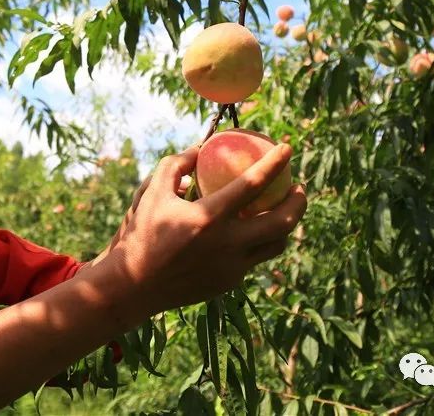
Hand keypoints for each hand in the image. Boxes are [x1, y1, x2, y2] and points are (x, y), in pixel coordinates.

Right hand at [102, 143, 305, 319]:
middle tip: (298, 188)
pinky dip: (259, 241)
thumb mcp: (153, 193)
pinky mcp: (230, 282)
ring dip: (286, 225)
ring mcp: (232, 267)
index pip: (253, 184)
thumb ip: (176, 165)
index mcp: (208, 217)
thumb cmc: (142, 234)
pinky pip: (254, 258)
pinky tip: (254, 231)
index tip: (287, 148)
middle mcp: (227, 244)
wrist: (134, 286)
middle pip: (282, 221)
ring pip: (276, 244)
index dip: (274, 163)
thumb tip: (200, 149)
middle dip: (299, 202)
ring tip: (283, 210)